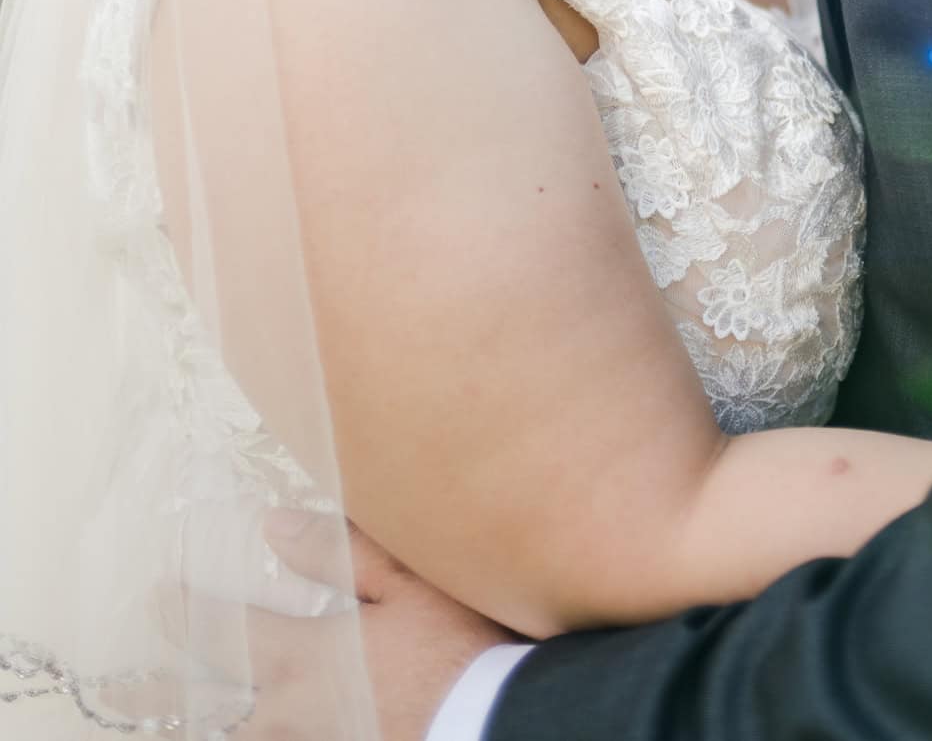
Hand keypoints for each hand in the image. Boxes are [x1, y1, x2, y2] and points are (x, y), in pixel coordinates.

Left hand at [158, 514, 518, 740]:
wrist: (498, 723)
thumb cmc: (459, 647)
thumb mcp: (408, 582)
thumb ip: (338, 552)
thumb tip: (272, 527)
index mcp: (309, 659)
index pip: (227, 634)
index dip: (186, 613)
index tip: (155, 595)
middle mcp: (298, 713)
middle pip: (215, 709)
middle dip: (160, 697)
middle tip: (117, 692)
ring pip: (248, 739)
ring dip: (210, 726)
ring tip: (181, 722)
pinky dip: (260, 735)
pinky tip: (258, 726)